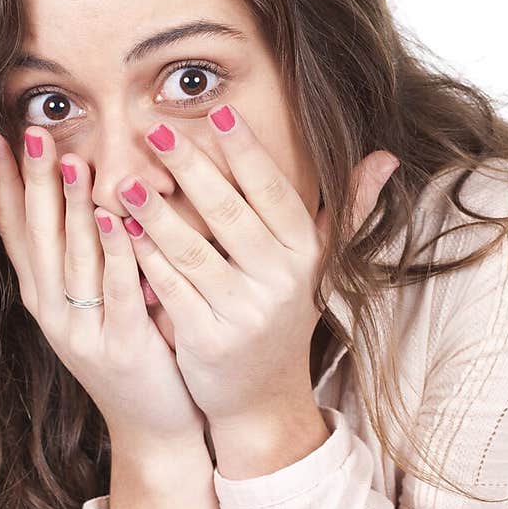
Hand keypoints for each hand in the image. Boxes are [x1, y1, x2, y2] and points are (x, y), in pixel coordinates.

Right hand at [0, 125, 208, 448]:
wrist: (154, 430)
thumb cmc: (132, 359)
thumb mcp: (96, 307)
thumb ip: (86, 258)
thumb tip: (81, 191)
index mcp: (44, 300)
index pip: (15, 233)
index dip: (2, 186)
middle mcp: (55, 314)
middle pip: (39, 238)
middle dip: (33, 183)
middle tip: (32, 132)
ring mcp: (85, 333)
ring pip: (75, 259)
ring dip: (72, 207)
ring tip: (72, 159)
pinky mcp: (123, 348)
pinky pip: (118, 291)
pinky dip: (117, 253)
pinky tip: (118, 218)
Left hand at [109, 105, 399, 428]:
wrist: (261, 396)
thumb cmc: (284, 316)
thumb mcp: (320, 266)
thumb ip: (346, 210)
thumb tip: (387, 157)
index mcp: (305, 255)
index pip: (273, 191)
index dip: (246, 152)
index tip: (217, 112)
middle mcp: (280, 283)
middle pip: (228, 214)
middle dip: (190, 168)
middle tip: (153, 129)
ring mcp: (244, 314)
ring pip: (192, 251)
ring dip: (155, 212)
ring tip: (127, 180)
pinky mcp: (207, 340)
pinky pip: (170, 289)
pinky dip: (144, 259)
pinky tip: (120, 231)